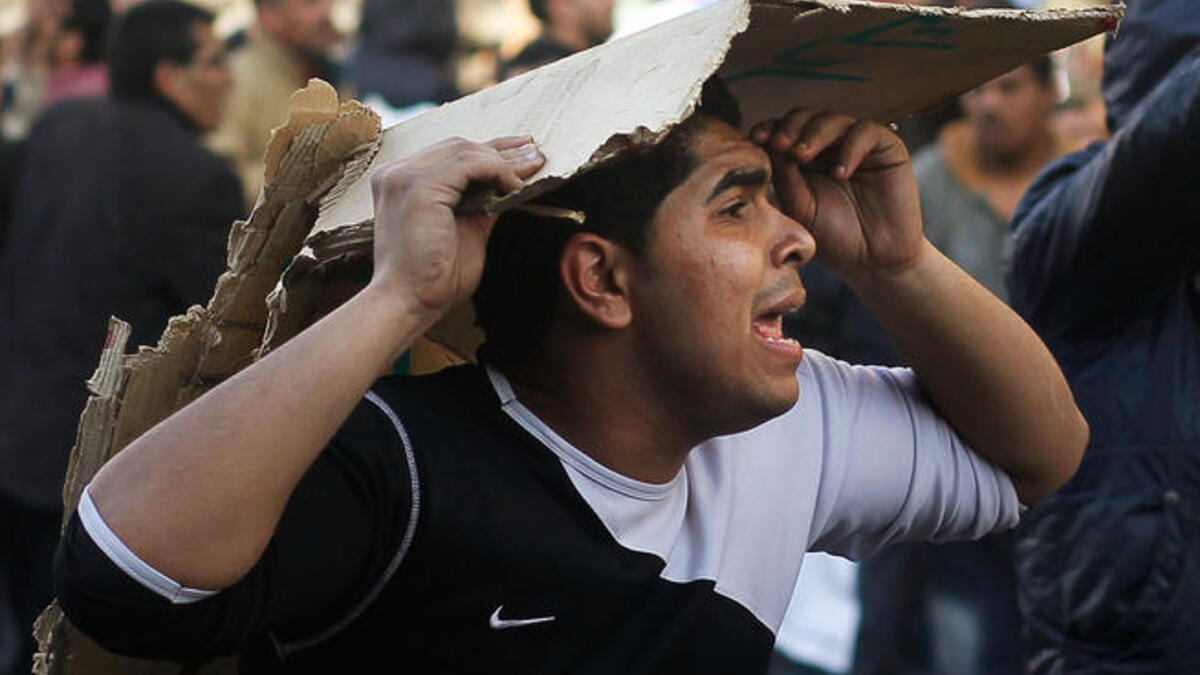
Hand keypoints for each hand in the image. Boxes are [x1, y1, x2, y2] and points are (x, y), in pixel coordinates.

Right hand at [368, 136, 544, 320]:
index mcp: (400, 182)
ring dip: (504, 161)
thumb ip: (481, 203)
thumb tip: (508, 186)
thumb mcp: (464, 229)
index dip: (488, 151)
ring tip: (533, 167)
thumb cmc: (433, 277)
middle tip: (535, 152)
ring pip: (465, 151)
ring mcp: (404, 177)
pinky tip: (514, 185)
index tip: (521, 152)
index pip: (449, 154)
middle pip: (458, 147)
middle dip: (501, 149)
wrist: (408, 302)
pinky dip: (496, 170)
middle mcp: (396, 173)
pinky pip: (468, 164)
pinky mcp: (418, 187)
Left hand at [750, 110, 922, 283]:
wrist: (872, 262)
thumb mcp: (799, 207)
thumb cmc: (833, 239)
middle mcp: (829, 147)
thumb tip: (770, 146)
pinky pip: (867, 132)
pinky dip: (850, 147)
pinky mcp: (886, 149)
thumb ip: (785, 177)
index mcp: (803, 159)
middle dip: (789, 128)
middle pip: (806, 118)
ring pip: (833, 120)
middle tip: (779, 144)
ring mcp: (857, 145)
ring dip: (814, 133)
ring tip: (801, 155)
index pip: (784, 132)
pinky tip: (840, 172)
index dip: (770, 129)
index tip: (757, 139)